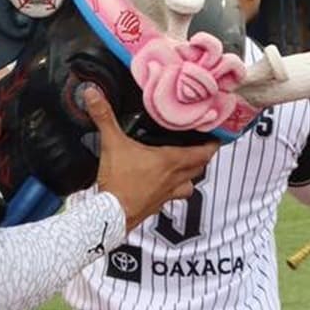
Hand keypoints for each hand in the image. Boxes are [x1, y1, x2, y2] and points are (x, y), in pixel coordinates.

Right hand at [81, 85, 218, 230]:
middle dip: (203, 157)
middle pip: (200, 167)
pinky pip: (173, 197)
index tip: (216, 136)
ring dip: (191, 176)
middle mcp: (174, 178)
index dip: (212, 144)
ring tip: (187, 167)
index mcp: (170, 161)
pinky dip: (173, 190)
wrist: (110, 215)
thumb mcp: (112, 144)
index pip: (203, 152)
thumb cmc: (118, 183)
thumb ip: (104, 117)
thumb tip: (94, 94)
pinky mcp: (157, 205)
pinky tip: (164, 186)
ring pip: (189, 185)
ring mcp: (167, 194)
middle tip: (202, 147)